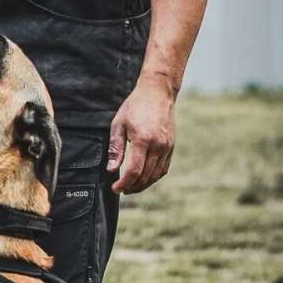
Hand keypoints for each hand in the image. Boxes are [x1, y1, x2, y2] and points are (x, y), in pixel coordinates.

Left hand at [107, 75, 175, 193]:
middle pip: (146, 176)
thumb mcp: (118, 124)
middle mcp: (158, 145)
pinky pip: (163, 168)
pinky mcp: (171, 147)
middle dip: (133, 186)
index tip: (115, 188)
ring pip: (156, 175)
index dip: (124, 183)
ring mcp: (167, 147)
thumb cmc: (134, 107)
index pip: (134, 170)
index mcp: (143, 140)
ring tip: (131, 187)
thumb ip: (115, 149)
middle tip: (121, 189)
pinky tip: (144, 178)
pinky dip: (154, 177)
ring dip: (143, 184)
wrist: (157, 93)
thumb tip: (111, 170)